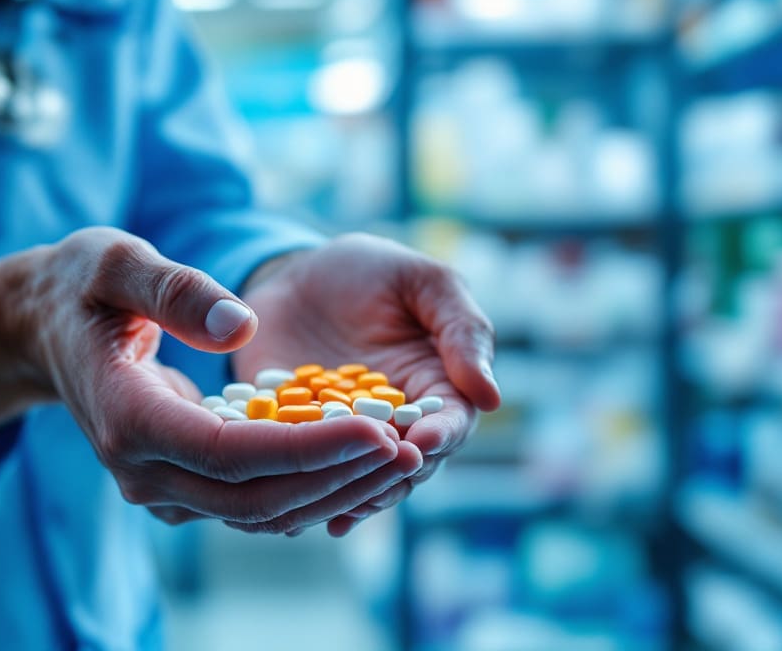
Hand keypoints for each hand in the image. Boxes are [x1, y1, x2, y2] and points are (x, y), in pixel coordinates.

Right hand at [0, 227, 411, 529]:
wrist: (44, 328)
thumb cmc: (80, 285)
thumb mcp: (114, 262)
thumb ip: (172, 288)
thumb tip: (240, 323)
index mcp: (126, 417)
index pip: (230, 454)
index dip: (308, 449)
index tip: (376, 429)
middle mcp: (140, 470)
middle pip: (254, 497)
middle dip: (336, 476)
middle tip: (409, 446)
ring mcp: (158, 487)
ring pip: (258, 512)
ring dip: (331, 490)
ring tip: (400, 456)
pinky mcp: (178, 485)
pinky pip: (251, 502)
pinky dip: (307, 486)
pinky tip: (357, 458)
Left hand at [235, 233, 498, 535]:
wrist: (293, 276)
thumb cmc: (370, 271)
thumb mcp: (422, 281)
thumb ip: (460, 329)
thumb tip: (490, 396)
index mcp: (437, 386)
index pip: (451, 424)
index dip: (440, 438)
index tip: (423, 444)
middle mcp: (395, 422)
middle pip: (408, 466)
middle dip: (394, 477)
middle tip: (374, 478)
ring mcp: (345, 436)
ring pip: (359, 481)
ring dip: (351, 496)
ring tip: (337, 506)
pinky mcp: (297, 439)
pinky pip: (305, 471)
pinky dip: (302, 491)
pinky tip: (290, 509)